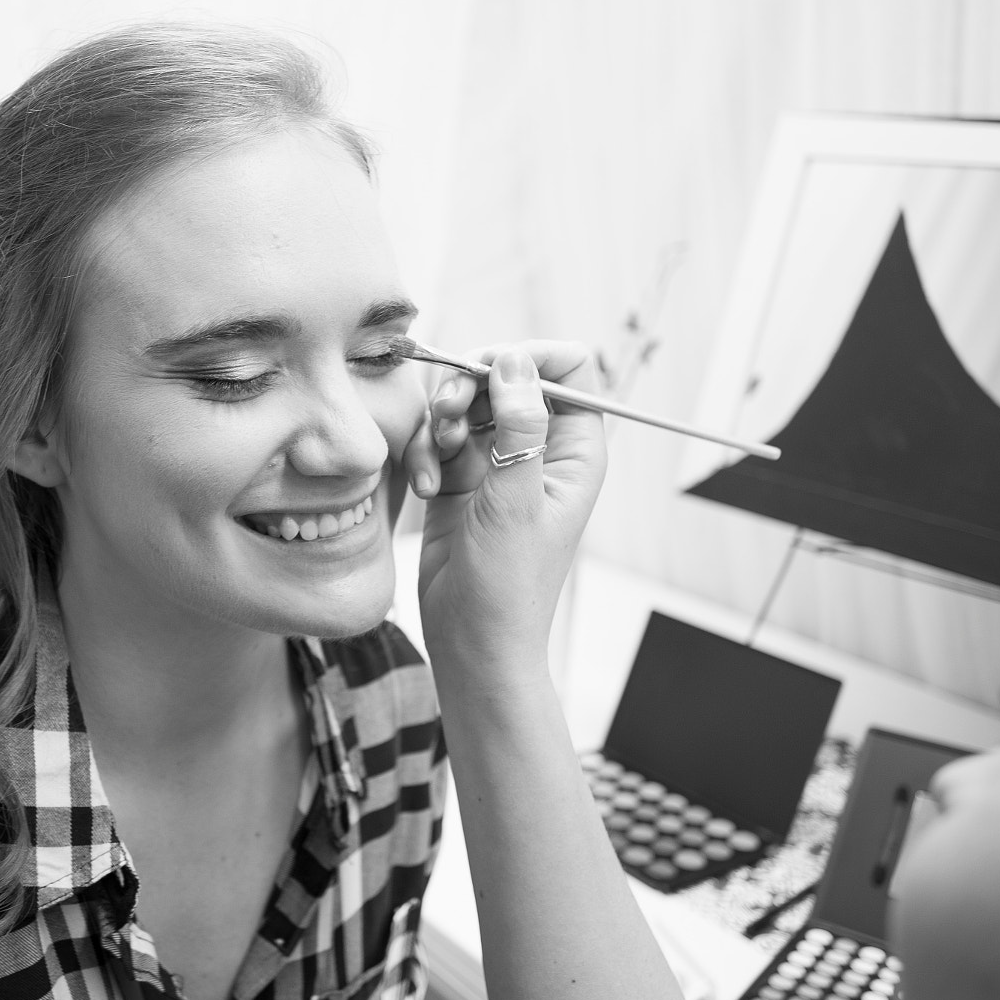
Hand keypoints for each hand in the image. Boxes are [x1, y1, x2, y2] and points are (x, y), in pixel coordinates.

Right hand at [404, 342, 606, 671]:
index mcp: (575, 450)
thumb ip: (519, 428)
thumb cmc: (510, 585)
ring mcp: (499, 463)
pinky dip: (425, 453)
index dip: (529, 357)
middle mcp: (540, 449)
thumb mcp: (516, 501)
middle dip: (470, 388)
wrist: (473, 642)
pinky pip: (439, 438)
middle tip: (449, 415)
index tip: (489, 368)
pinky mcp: (460, 479)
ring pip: (467, 404)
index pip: (569, 369)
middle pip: (506, 377)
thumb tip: (514, 362)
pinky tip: (425, 488)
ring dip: (442, 423)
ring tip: (436, 461)